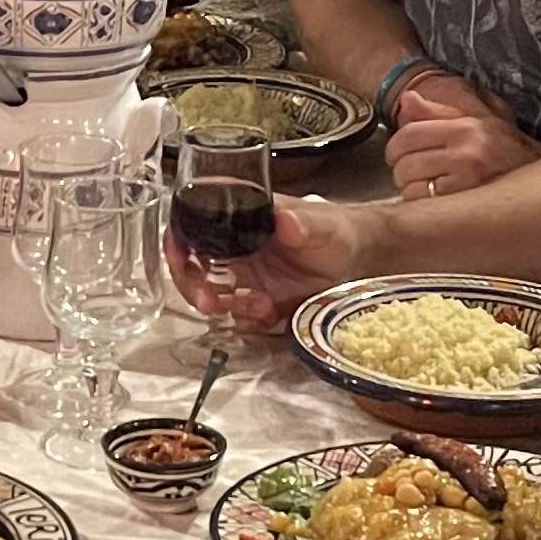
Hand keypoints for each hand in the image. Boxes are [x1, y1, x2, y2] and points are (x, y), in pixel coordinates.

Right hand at [167, 196, 376, 331]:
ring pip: (213, 296)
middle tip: (208, 301)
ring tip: (261, 306)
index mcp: (240, 219)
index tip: (179, 254)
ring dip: (228, 306)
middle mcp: (235, 248)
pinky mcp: (259, 303)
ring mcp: (245, 277)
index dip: (177, 239)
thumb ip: (303, 223)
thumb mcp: (322, 224)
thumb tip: (285, 220)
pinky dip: (249, 321)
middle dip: (193, 285)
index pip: (191, 223)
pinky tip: (272, 314)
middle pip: (191, 266)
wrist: (363, 260)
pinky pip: (240, 318)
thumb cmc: (338, 230)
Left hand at [384, 74, 540, 200]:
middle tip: (412, 174)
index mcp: (465, 129)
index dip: (394, 147)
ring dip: (411, 190)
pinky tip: (436, 202)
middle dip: (402, 171)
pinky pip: (425, 206)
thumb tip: (406, 99)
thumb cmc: (505, 150)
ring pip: (412, 188)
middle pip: (405, 164)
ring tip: (426, 188)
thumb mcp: (477, 122)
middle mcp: (465, 153)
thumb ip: (438, 112)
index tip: (396, 155)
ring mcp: (466, 182)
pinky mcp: (466, 205)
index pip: (408, 135)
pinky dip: (423, 205)